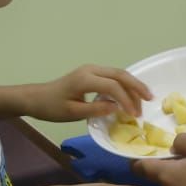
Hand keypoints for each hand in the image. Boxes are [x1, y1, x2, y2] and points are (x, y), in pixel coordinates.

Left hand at [25, 65, 151, 121]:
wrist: (36, 98)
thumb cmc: (52, 107)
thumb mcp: (73, 113)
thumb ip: (96, 109)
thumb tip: (118, 108)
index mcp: (85, 78)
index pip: (113, 86)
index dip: (126, 100)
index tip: (134, 115)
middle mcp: (91, 70)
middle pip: (120, 75)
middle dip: (136, 87)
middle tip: (150, 100)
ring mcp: (91, 70)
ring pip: (118, 74)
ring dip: (132, 85)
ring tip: (144, 99)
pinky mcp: (91, 74)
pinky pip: (113, 77)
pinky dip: (124, 85)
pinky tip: (131, 95)